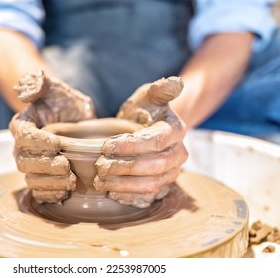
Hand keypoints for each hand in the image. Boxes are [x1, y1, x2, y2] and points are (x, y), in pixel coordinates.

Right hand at [9, 70, 94, 203]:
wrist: (75, 121)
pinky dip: (50, 194)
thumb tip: (23, 91)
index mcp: (22, 125)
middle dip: (45, 166)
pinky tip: (65, 193)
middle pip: (24, 162)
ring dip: (50, 182)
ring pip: (31, 179)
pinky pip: (39, 192)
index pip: (23, 136)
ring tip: (70, 181)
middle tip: (66, 166)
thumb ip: (39, 83)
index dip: (38, 142)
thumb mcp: (55, 87)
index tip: (58, 144)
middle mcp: (22, 147)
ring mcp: (31, 165)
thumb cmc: (64, 102)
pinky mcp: (42, 178)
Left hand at [94, 77, 187, 207]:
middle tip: (100, 167)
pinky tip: (112, 193)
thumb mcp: (148, 96)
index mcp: (176, 130)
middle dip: (125, 168)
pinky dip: (130, 197)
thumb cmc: (145, 111)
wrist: (147, 129)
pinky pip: (149, 196)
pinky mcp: (162, 185)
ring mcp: (172, 172)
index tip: (105, 146)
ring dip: (125, 185)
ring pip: (152, 184)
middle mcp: (179, 154)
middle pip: (155, 166)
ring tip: (101, 182)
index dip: (130, 146)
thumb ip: (160, 90)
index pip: (155, 141)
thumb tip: (176, 82)